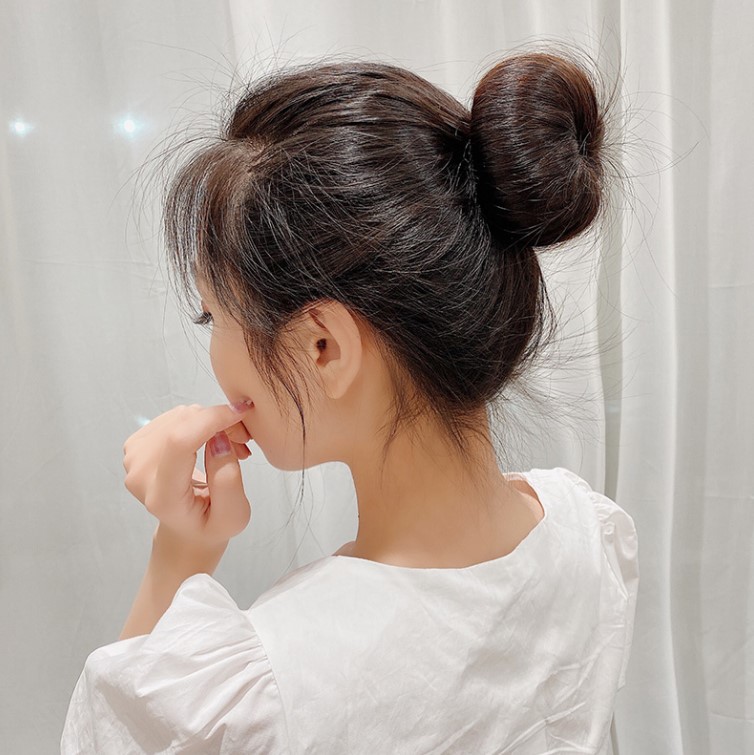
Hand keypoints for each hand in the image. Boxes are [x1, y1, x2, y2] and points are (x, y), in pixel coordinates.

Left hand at [122, 403, 253, 550]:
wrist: (187, 529)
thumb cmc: (211, 525)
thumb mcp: (234, 516)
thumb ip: (228, 480)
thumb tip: (219, 438)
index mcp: (163, 497)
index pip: (180, 443)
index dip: (212, 419)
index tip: (242, 413)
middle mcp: (140, 474)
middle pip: (183, 424)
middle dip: (220, 422)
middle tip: (243, 442)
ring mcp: (135, 456)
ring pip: (182, 415)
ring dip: (212, 422)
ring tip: (229, 446)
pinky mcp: (138, 442)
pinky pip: (176, 416)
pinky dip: (200, 421)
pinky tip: (211, 440)